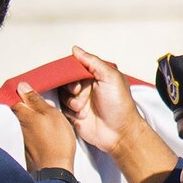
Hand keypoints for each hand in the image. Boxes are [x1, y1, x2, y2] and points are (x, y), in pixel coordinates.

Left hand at [13, 83, 77, 172]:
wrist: (55, 170)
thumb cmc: (56, 142)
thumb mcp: (51, 113)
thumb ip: (35, 100)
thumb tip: (22, 86)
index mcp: (22, 114)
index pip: (12, 96)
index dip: (18, 91)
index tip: (25, 89)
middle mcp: (17, 125)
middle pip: (16, 109)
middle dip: (22, 103)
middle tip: (33, 101)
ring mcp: (20, 138)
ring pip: (20, 121)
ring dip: (27, 117)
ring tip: (40, 116)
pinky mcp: (25, 148)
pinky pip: (25, 133)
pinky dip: (30, 130)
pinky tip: (39, 130)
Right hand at [65, 47, 179, 182]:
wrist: (119, 133)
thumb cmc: (119, 105)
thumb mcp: (110, 77)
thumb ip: (92, 61)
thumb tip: (76, 50)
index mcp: (95, 76)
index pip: (75, 67)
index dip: (72, 73)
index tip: (77, 80)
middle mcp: (87, 87)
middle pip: (66, 81)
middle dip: (71, 87)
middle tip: (79, 93)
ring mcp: (80, 101)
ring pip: (63, 95)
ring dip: (71, 101)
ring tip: (83, 108)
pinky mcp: (74, 115)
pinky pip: (62, 109)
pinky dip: (69, 111)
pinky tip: (81, 116)